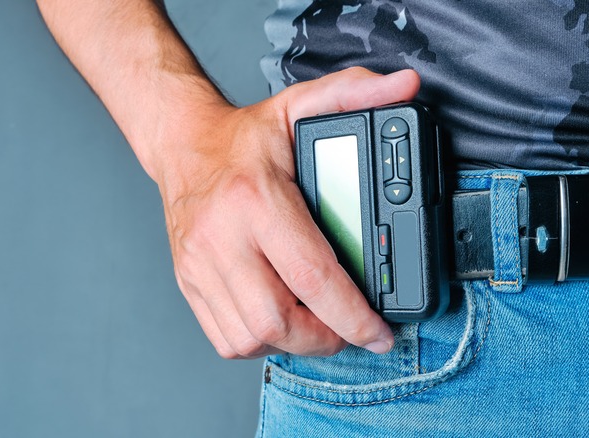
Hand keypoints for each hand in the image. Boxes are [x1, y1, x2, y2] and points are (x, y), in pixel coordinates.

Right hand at [155, 67, 420, 358]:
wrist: (183, 146)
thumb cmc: (244, 137)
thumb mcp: (300, 104)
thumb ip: (355, 93)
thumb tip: (406, 87)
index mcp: (257, 200)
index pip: (313, 275)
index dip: (353, 315)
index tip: (379, 333)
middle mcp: (223, 238)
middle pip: (278, 319)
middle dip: (324, 338)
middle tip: (349, 329)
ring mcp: (200, 265)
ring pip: (249, 337)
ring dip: (292, 344)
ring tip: (316, 326)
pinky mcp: (189, 282)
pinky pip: (225, 338)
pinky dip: (259, 342)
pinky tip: (279, 320)